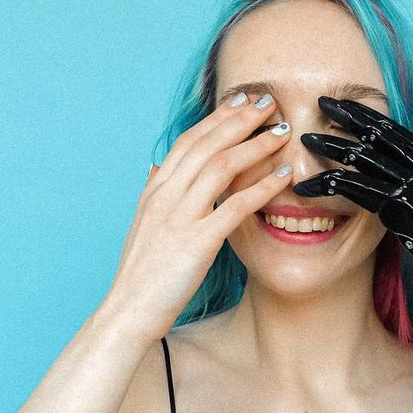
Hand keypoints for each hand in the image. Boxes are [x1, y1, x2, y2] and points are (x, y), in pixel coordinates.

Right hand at [100, 94, 292, 339]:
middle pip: (206, 144)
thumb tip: (155, 168)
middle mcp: (165, 196)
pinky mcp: (196, 243)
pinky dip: (262, 188)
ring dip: (255, 145)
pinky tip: (284, 178)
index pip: (188, 141)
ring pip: (220, 167)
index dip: (217, 118)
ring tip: (281, 133)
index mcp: (155, 191)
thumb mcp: (142, 226)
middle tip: (268, 102)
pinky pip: (234, 207)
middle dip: (239, 119)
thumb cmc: (140, 275)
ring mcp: (179, 218)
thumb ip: (153, 194)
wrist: (128, 311)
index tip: (241, 101)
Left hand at [293, 96, 412, 295]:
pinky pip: (359, 190)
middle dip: (349, 116)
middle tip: (323, 103)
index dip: (372, 117)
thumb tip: (410, 200)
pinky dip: (330, 186)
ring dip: (332, 147)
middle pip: (381, 134)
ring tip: (305, 141)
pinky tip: (309, 186)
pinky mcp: (403, 209)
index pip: (401, 133)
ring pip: (365, 158)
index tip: (350, 106)